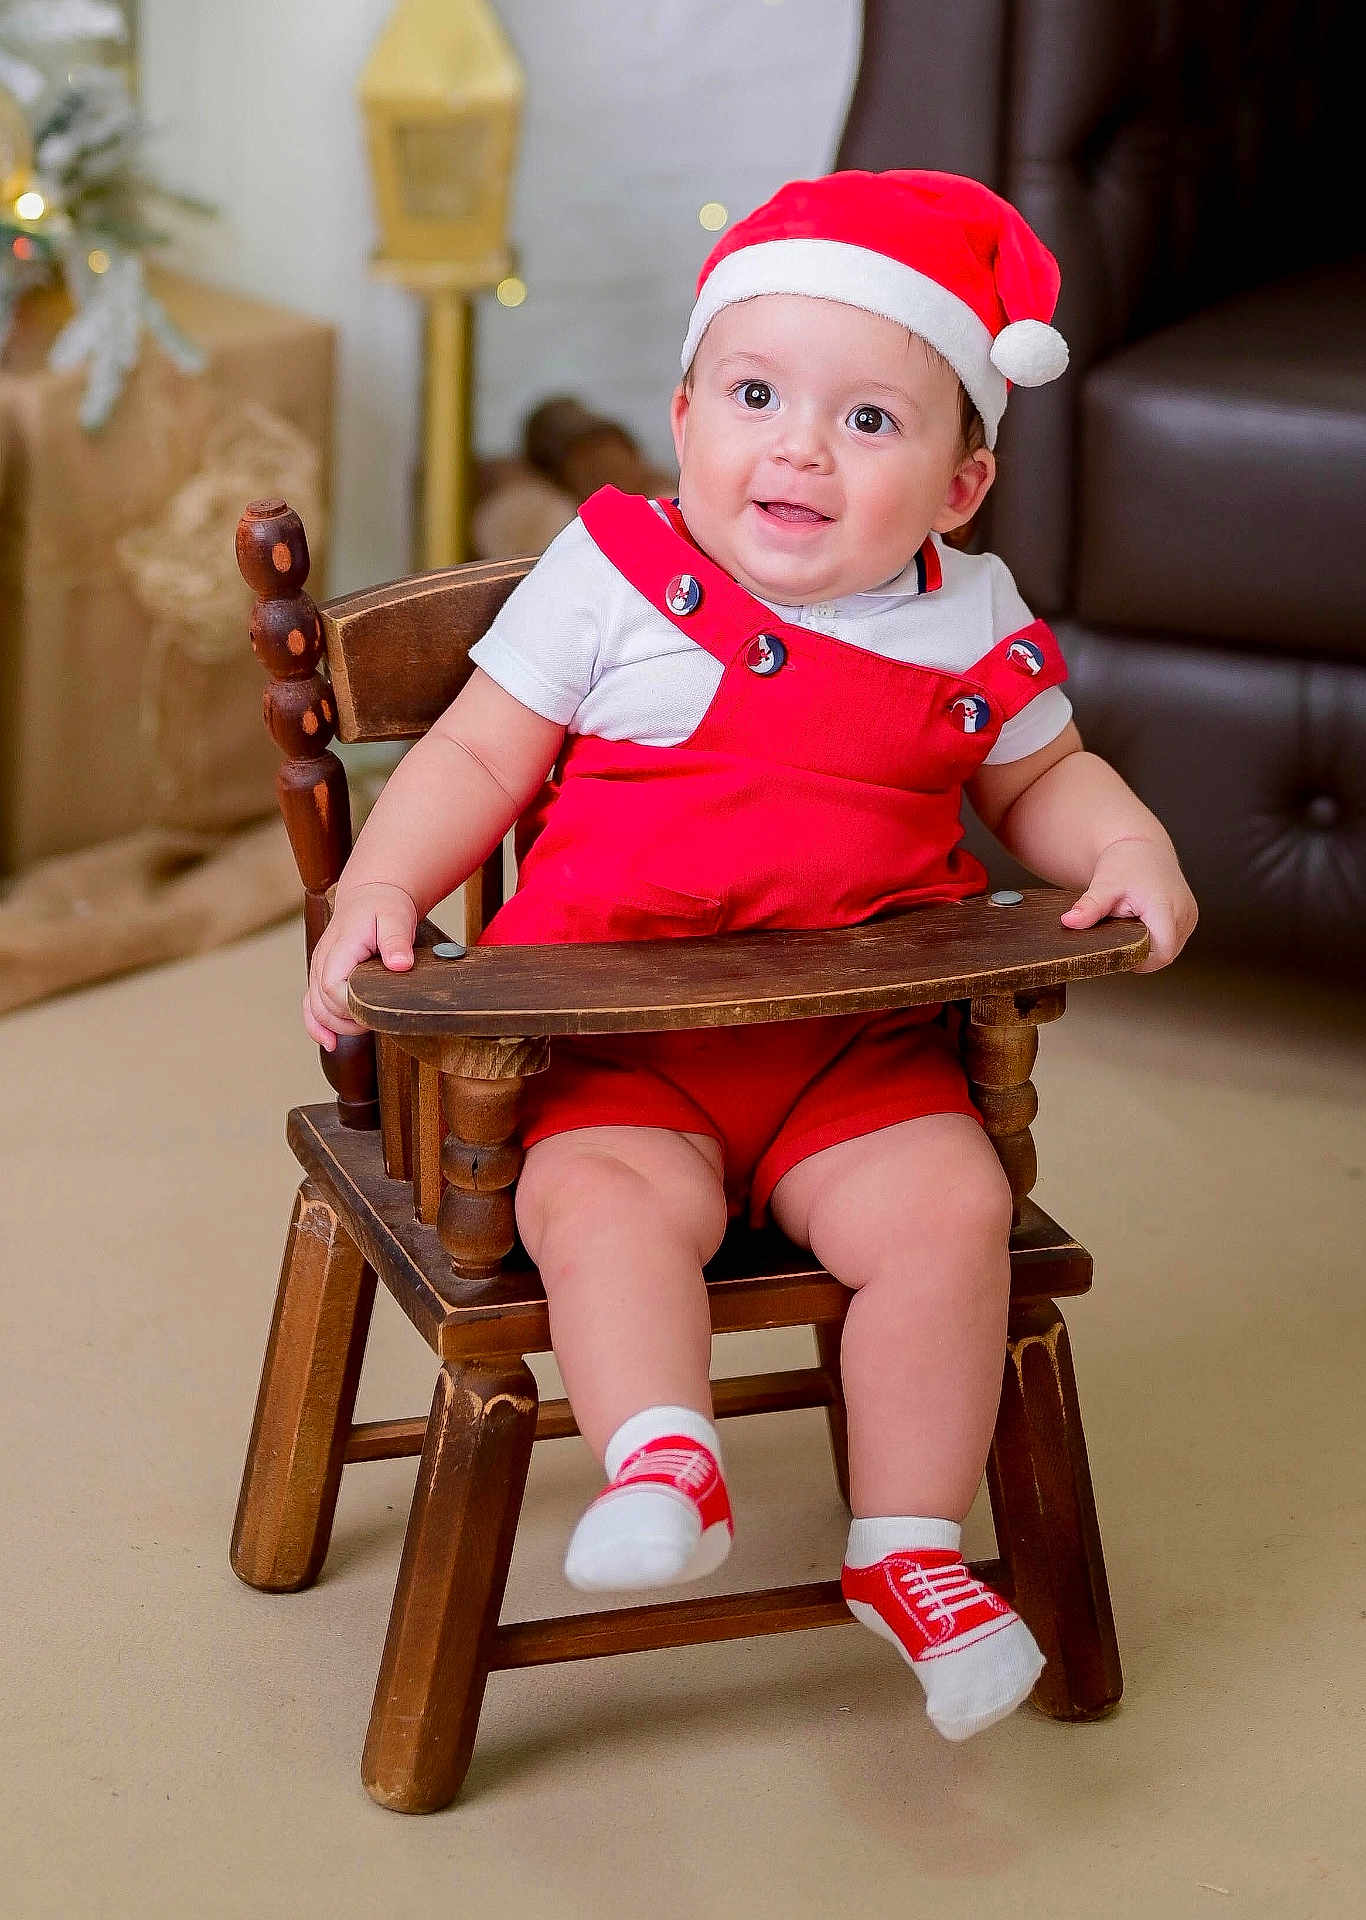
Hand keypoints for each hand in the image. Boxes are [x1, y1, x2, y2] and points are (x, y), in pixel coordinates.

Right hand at [303, 881, 417, 1049]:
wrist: (370, 897)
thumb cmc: (383, 906)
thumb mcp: (396, 916)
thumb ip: (396, 940)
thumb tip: (399, 964)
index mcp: (339, 948)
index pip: (331, 988)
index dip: (351, 1005)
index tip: (375, 1008)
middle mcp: (323, 961)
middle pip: (323, 1005)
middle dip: (350, 1020)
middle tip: (379, 1017)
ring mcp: (320, 970)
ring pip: (316, 1010)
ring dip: (339, 1026)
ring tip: (366, 1026)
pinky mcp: (322, 978)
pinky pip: (311, 1007)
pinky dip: (317, 1027)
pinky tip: (330, 1042)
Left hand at [1060, 836, 1197, 971]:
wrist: (1142, 847)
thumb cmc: (1126, 863)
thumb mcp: (1104, 885)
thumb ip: (1089, 907)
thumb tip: (1069, 922)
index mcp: (1165, 907)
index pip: (1162, 953)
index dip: (1141, 961)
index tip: (1120, 955)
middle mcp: (1184, 913)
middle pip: (1165, 954)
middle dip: (1141, 953)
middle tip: (1119, 937)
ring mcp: (1189, 917)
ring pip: (1170, 949)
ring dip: (1150, 947)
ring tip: (1130, 927)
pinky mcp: (1189, 918)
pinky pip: (1173, 941)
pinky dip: (1156, 940)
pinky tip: (1141, 926)